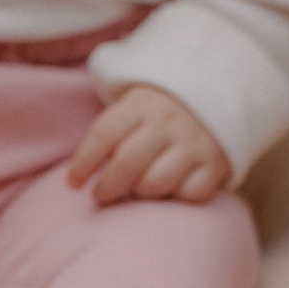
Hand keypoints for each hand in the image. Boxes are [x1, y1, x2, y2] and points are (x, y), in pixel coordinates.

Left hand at [67, 85, 230, 205]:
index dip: (83, 164)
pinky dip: (176, 196)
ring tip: (136, 189)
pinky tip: (170, 188)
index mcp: (141, 104)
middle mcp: (167, 121)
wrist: (214, 91)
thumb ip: (108, 133)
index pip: (104, 135)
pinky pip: (189, 194)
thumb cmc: (158, 110)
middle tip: (100, 195)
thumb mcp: (132, 106)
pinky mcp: (214, 163)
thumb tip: (78, 176)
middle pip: (127, 164)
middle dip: (106, 187)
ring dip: (140, 193)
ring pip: (155, 183)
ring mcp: (193, 142)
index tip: (73, 183)